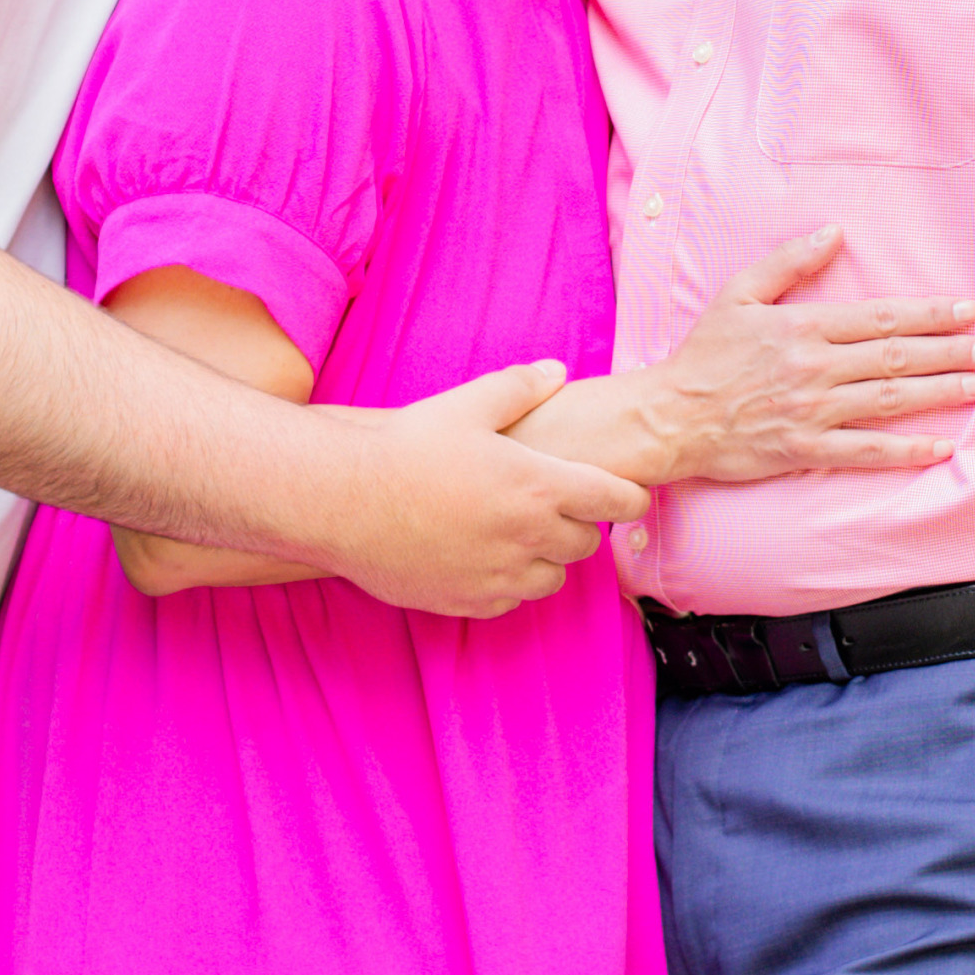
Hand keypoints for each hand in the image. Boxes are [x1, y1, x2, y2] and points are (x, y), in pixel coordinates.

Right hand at [320, 361, 651, 617]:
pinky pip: (509, 602)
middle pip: (585, 544)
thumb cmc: (407, 447)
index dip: (630, 496)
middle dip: (579, 524)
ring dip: (545, 558)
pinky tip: (485, 556)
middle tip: (556, 504)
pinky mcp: (466, 603)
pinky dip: (509, 584)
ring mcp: (498, 578)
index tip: (630, 494)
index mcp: (540, 488)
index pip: (615, 501)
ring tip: (518, 532)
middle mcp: (528, 539)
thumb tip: (557, 371)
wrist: (344, 500)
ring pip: (550, 579)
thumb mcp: (468, 404)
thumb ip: (520, 387)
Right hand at [645, 225, 974, 480]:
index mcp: (802, 327)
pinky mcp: (804, 449)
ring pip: (888, 400)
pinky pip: (864, 452)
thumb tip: (834, 234)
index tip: (966, 310)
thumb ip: (788, 261)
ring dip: (938, 392)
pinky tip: (940, 445)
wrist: (671, 415)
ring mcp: (812, 411)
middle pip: (895, 357)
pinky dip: (905, 450)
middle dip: (948, 351)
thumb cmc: (705, 353)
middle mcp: (814, 368)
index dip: (927, 313)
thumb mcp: (739, 293)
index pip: (879, 317)